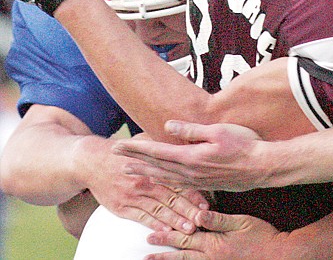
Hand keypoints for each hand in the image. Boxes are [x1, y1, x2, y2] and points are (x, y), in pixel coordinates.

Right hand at [82, 136, 210, 235]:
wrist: (92, 162)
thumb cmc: (124, 151)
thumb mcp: (145, 141)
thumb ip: (164, 144)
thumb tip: (185, 138)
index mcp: (154, 165)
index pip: (178, 181)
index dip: (193, 192)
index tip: (206, 202)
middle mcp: (145, 181)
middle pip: (171, 197)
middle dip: (188, 210)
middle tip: (202, 220)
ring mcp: (133, 195)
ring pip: (158, 209)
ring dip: (174, 220)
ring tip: (188, 229)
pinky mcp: (122, 206)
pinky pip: (140, 217)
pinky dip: (153, 224)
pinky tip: (164, 230)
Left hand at [114, 122, 269, 190]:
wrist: (262, 167)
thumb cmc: (244, 145)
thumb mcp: (218, 132)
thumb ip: (191, 130)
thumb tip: (167, 125)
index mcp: (190, 157)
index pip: (156, 151)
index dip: (136, 148)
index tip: (119, 145)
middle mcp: (190, 171)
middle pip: (155, 165)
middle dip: (134, 159)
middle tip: (115, 156)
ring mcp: (197, 179)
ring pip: (164, 177)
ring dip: (145, 171)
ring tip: (129, 169)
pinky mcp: (204, 184)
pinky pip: (176, 183)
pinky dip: (162, 180)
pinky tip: (158, 179)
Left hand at [143, 210, 286, 259]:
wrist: (278, 255)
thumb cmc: (262, 236)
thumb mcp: (241, 222)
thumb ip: (217, 220)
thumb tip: (196, 214)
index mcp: (214, 243)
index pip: (185, 238)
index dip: (167, 236)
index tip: (151, 234)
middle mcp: (211, 257)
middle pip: (182, 255)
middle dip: (163, 253)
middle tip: (146, 251)